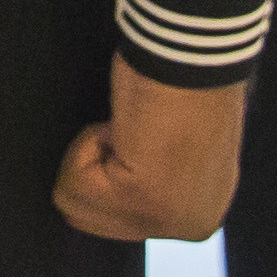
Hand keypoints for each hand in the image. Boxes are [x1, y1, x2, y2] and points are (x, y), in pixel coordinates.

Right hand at [54, 58, 245, 241]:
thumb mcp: (172, 149)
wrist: (194, 51)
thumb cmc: (179, 80)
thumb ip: (152, 177)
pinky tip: (123, 128)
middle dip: (95, 170)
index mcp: (204, 212)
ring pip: (76, 206)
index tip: (139, 138)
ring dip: (88, 157)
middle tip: (129, 133)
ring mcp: (168, 220)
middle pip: (93, 222)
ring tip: (127, 131)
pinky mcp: (140, 198)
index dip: (109, 170)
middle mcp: (193, 225)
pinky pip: (72, 184)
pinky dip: (85, 145)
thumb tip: (117, 177)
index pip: (120, 222)